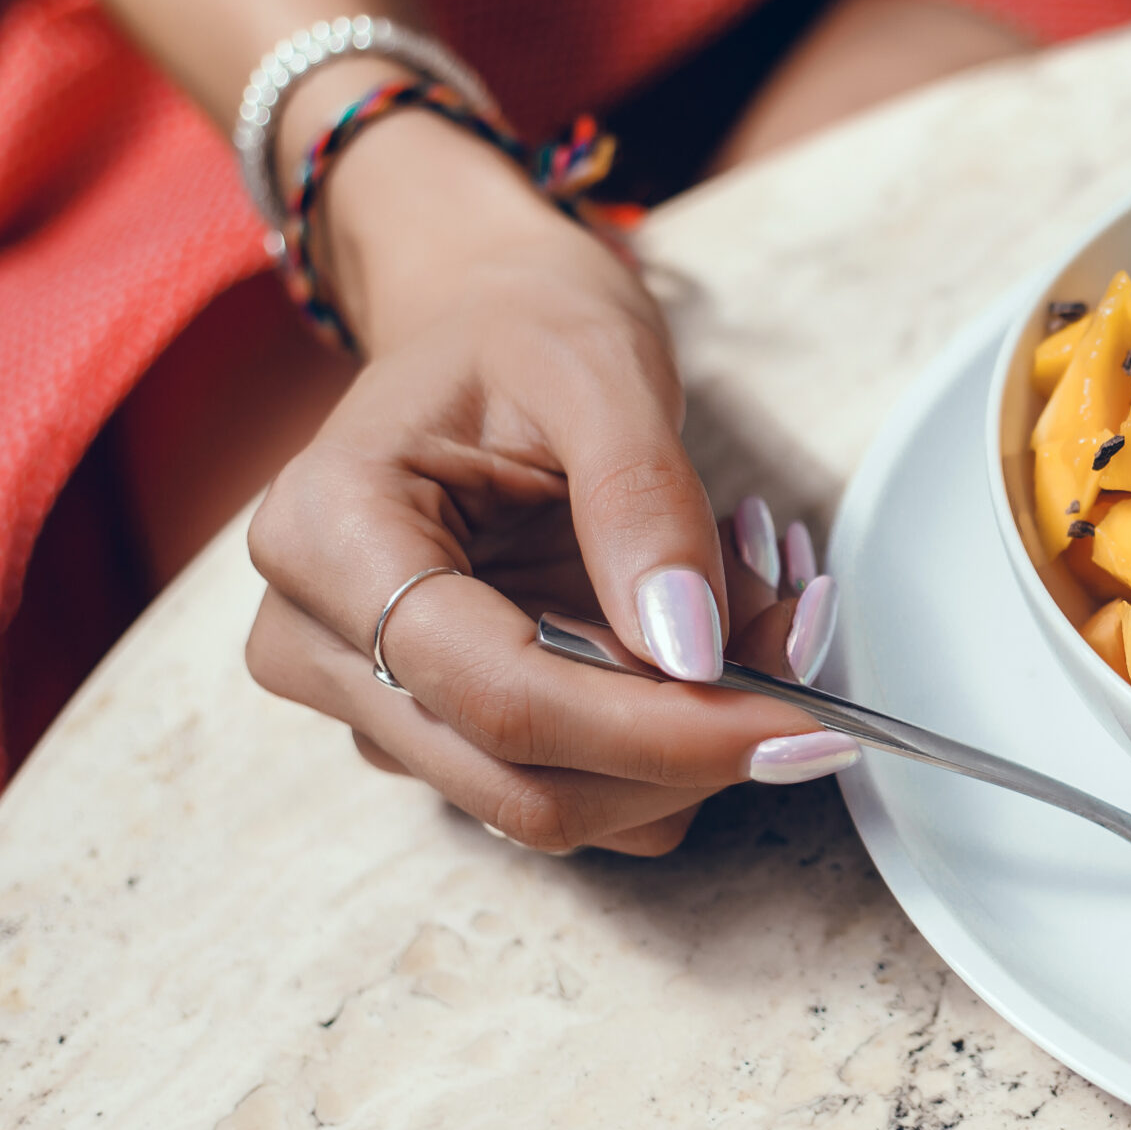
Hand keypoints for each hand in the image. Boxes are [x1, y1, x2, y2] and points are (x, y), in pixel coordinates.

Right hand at [244, 112, 847, 854]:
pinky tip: (716, 630)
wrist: (484, 324)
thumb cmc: (525, 330)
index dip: (658, 732)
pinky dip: (674, 738)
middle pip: (525, 784)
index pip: (501, 696)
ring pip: (562, 805)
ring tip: (765, 597)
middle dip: (691, 746)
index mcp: (331, 537)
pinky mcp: (440, 727)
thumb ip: (642, 503)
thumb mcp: (600, 372)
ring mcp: (372, 700)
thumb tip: (689, 656)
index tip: (799, 723)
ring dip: (693, 737)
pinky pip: (581, 783)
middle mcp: (319, 642)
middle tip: (811, 642)